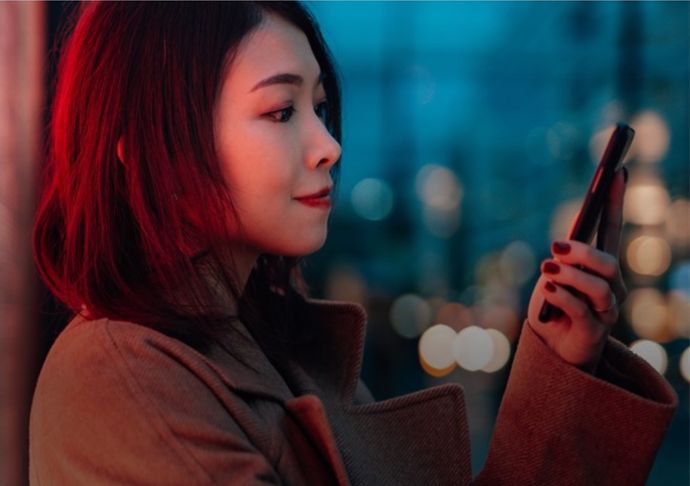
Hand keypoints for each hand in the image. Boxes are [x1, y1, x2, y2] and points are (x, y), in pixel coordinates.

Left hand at [526, 168, 628, 373]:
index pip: (611, 229)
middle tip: (555, 247)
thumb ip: (564, 259)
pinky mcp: (595, 332)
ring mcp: (606, 310)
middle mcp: (611, 287)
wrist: (552, 352)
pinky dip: (562, 296)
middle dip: (582, 251)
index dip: (615, 201)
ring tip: (547, 270)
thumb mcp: (553, 277)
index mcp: (600, 268)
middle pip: (608, 260)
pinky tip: (548, 290)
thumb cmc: (553, 310)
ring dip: (570, 275)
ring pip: (599, 286)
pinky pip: (581, 310)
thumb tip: (563, 243)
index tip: (617, 171)